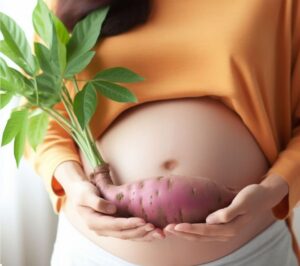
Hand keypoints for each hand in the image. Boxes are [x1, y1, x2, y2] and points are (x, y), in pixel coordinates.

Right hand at [55, 161, 163, 241]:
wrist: (79, 193)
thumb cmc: (82, 191)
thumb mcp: (86, 194)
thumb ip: (97, 202)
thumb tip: (112, 210)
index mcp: (94, 222)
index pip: (114, 225)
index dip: (128, 224)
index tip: (141, 220)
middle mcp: (102, 229)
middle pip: (123, 233)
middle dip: (139, 231)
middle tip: (154, 227)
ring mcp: (108, 229)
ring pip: (128, 236)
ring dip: (143, 235)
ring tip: (157, 233)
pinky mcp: (114, 227)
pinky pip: (129, 233)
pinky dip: (141, 234)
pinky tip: (152, 234)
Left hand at [163, 175, 287, 240]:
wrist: (263, 197)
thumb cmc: (252, 197)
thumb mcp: (242, 202)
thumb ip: (227, 213)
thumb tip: (210, 219)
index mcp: (230, 228)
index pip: (205, 231)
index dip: (189, 229)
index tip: (175, 227)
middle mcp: (225, 233)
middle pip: (199, 236)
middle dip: (182, 234)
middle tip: (166, 229)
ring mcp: (223, 231)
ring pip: (200, 236)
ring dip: (184, 234)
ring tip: (170, 229)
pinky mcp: (221, 227)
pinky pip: (203, 232)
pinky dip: (192, 231)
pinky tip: (183, 227)